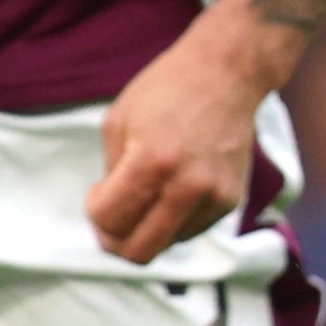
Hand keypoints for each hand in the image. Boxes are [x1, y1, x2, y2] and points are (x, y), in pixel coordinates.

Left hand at [88, 27, 264, 263]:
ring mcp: (213, 197)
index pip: (110, 220)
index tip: (99, 193)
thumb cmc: (168, 90)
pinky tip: (170, 190)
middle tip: (112, 218)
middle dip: (115, 241)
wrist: (226, 74)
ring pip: (165, 246)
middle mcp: (187, 186)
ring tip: (146, 195)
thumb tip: (109, 213)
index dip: (95, 211)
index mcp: (152, 161)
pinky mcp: (230, 201)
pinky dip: (173, 221)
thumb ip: (109, 172)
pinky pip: (190, 231)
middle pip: (139, 251)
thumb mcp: (119, 121)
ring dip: (147, 230)